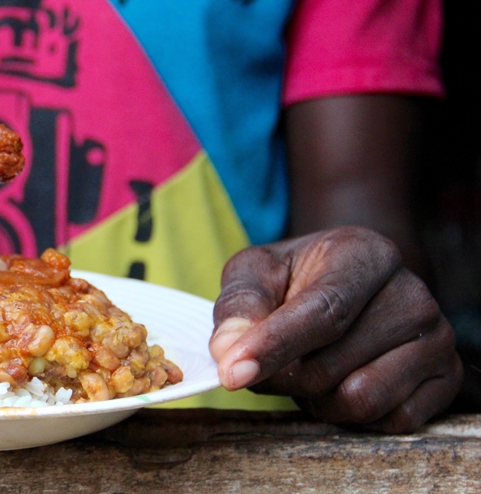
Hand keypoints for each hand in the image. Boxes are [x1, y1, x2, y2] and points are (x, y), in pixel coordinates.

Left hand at [209, 226, 462, 432]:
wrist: (346, 285)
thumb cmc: (294, 279)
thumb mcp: (256, 273)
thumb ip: (239, 304)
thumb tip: (228, 349)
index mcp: (365, 254)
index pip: (323, 311)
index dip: (274, 346)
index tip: (232, 372)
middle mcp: (412, 294)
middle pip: (329, 366)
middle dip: (283, 377)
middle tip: (268, 361)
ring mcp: (437, 338)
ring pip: (360, 400)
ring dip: (315, 399)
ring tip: (308, 365)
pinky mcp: (447, 378)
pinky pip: (388, 421)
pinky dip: (350, 414)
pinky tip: (340, 381)